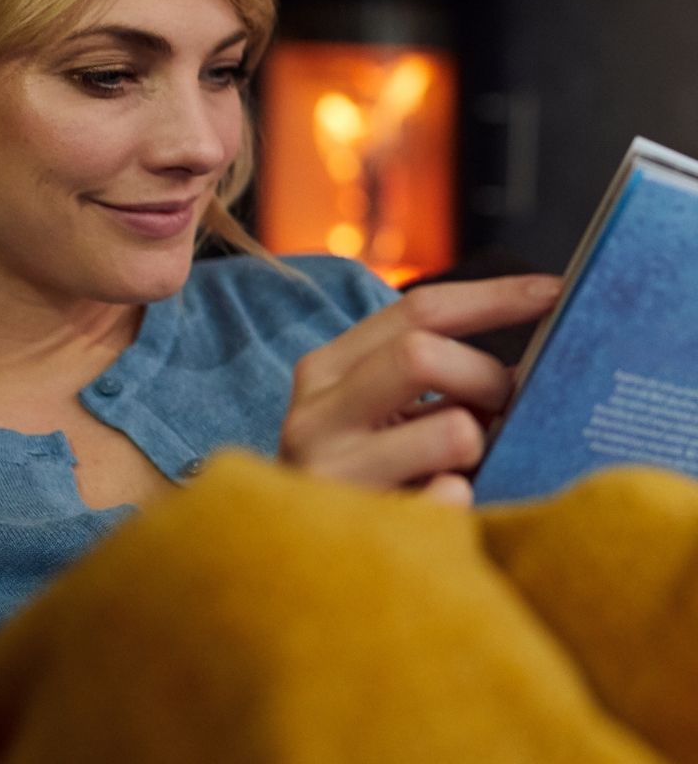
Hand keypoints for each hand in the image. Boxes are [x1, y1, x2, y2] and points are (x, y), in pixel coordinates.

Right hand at [280, 274, 562, 507]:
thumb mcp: (376, 412)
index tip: (556, 292)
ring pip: (453, 430)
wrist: (298, 561)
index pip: (416, 310)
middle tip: (505, 408)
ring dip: (480, 445)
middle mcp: (314, 416)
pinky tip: (445, 506)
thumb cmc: (361, 477)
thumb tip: (533, 360)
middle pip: (423, 354)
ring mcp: (331, 474)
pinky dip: (468, 500)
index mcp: (324, 371)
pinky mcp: (360, 528)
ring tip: (467, 463)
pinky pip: (456, 499)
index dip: (494, 298)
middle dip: (487, 378)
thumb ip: (430, 375)